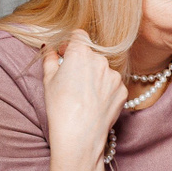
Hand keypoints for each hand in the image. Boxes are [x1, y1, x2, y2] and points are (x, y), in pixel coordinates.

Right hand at [42, 32, 126, 163]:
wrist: (80, 135)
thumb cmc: (60, 108)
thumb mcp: (48, 80)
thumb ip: (49, 59)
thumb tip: (49, 49)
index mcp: (81, 52)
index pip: (79, 36)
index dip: (70, 45)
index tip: (65, 55)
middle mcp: (101, 60)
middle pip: (92, 53)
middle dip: (82, 62)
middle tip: (73, 80)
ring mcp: (114, 76)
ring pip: (103, 69)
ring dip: (95, 76)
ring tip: (84, 95)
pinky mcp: (123, 90)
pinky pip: (113, 84)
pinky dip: (105, 89)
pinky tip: (95, 102)